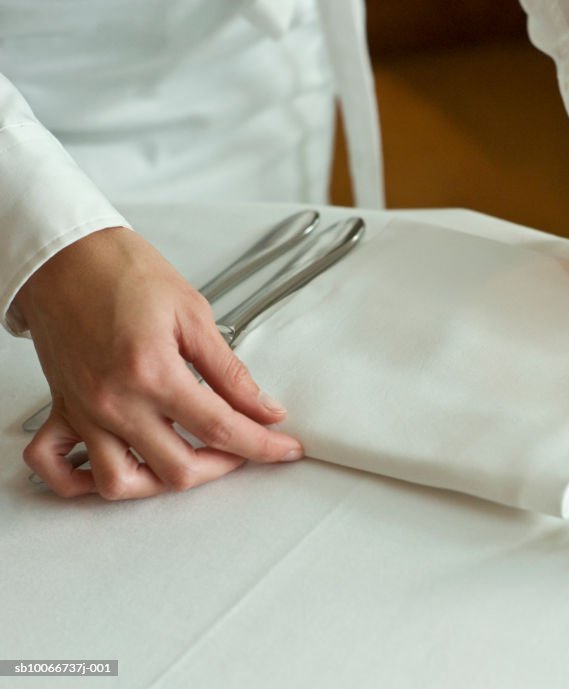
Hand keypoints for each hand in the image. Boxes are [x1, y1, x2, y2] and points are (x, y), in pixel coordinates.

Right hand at [15, 227, 303, 498]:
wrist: (65, 256)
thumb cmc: (122, 272)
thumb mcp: (193, 314)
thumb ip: (230, 371)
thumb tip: (263, 407)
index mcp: (152, 372)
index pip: (220, 429)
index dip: (262, 445)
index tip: (285, 448)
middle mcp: (114, 401)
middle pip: (177, 469)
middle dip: (223, 467)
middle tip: (245, 448)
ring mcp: (84, 411)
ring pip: (120, 483)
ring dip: (161, 483)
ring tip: (191, 460)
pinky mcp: (62, 409)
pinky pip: (55, 467)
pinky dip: (82, 481)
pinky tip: (119, 467)